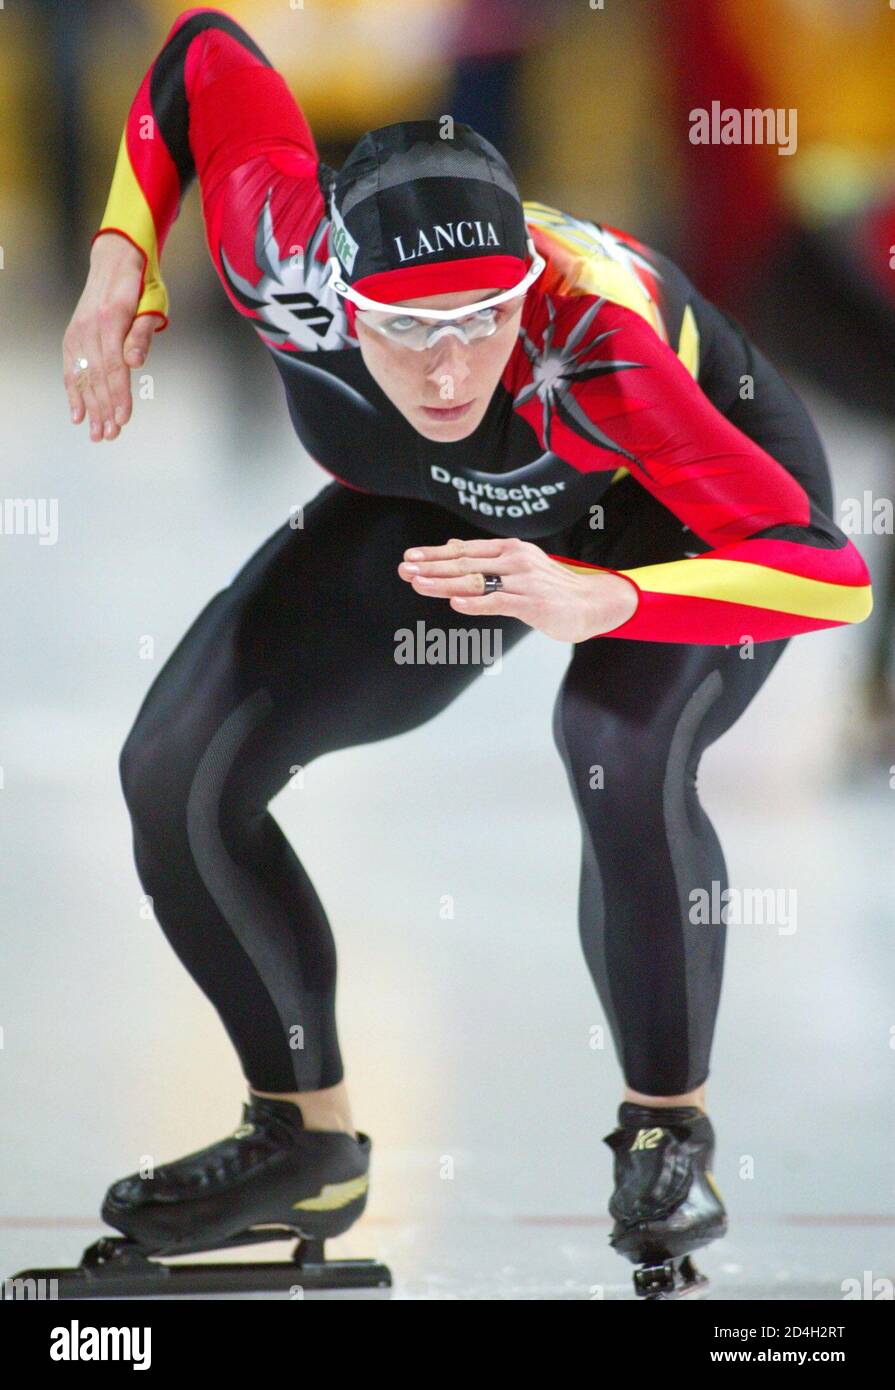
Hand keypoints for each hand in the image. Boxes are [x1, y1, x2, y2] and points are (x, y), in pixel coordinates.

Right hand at [63, 232, 157, 442]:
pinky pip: (71, 368)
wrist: (115, 260)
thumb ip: (143, 334)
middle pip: (98, 377)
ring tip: (98, 434)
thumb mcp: (152, 304)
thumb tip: (135, 361)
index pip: (115, 366)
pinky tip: (78, 415)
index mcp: (112, 320)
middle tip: (111, 436)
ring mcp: (78, 332)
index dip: (119, 396)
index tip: (123, 420)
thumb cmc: (141, 284)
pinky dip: (73, 393)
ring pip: (83, 376)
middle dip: (104, 410)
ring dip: (90, 408)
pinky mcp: (72, 336)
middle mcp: (90, 327)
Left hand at [397, 536, 638, 641]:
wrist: (593, 603)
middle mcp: (515, 560)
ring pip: (477, 582)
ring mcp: (524, 581)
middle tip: (405, 569)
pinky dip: (476, 604)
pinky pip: (499, 603)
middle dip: (432, 567)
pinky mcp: (533, 604)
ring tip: (419, 584)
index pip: (465, 550)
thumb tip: (452, 546)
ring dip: (444, 584)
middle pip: (466, 564)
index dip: (435, 554)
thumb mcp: (519, 565)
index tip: (410, 557)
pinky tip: (456, 603)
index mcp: (510, 549)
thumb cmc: (551, 587)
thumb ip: (486, 558)